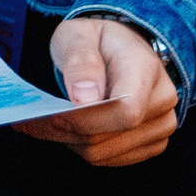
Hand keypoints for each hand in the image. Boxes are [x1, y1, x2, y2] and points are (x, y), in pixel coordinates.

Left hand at [18, 17, 180, 167]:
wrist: (118, 50)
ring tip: (47, 123)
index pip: (126, 110)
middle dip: (67, 132)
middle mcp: (163, 99)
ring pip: (106, 153)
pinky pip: (110, 159)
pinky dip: (83, 148)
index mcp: (146, 67)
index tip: (54, 115)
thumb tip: (85, 98)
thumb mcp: (78, 35)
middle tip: (32, 122)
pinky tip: (68, 130)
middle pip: (111, 136)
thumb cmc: (96, 41)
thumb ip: (81, 62)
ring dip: (71, 141)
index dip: (88, 120)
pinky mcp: (152, 143)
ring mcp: (162, 124)